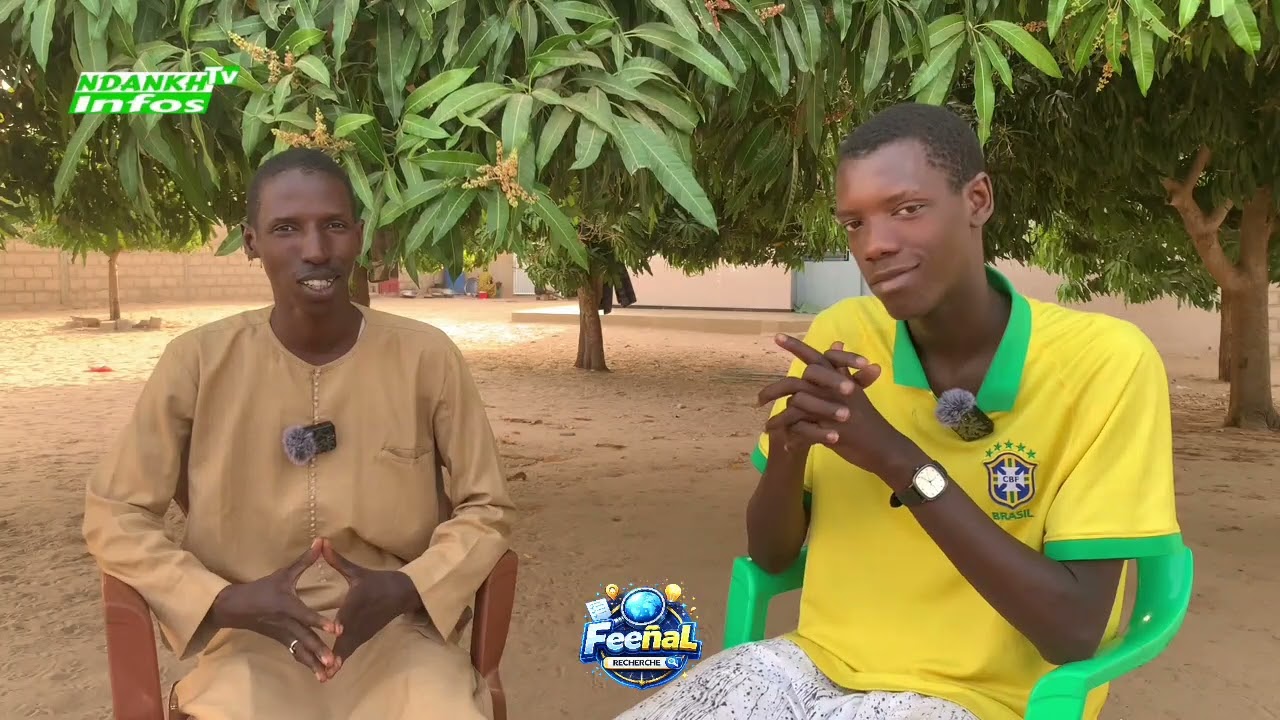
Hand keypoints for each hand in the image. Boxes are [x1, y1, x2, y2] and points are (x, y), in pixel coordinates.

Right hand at [208, 538, 340, 681]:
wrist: (236, 607)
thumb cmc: (262, 588)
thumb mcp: (283, 573)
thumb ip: (305, 560)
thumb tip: (322, 541)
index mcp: (287, 607)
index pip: (306, 616)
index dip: (321, 622)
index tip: (337, 630)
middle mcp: (286, 624)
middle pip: (305, 639)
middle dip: (319, 650)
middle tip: (333, 660)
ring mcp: (283, 635)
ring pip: (301, 651)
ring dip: (314, 663)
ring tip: (328, 675)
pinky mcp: (282, 641)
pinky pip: (296, 654)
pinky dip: (307, 663)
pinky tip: (319, 673)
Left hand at [321, 539, 421, 663]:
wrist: (402, 593)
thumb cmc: (378, 582)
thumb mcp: (357, 571)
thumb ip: (337, 561)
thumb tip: (321, 542)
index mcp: (357, 604)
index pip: (348, 616)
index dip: (342, 625)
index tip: (336, 632)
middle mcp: (360, 621)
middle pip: (346, 640)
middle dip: (335, 655)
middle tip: (324, 671)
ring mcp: (363, 631)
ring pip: (348, 649)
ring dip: (336, 662)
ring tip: (324, 677)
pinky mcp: (364, 637)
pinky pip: (350, 650)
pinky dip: (341, 660)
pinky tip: (330, 672)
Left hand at [758, 335, 910, 478]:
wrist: (884, 446)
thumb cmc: (867, 418)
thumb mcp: (856, 390)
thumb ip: (841, 368)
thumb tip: (836, 342)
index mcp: (840, 379)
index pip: (816, 358)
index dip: (796, 346)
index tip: (776, 337)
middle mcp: (835, 390)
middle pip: (798, 381)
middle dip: (774, 390)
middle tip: (758, 400)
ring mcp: (833, 410)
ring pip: (796, 406)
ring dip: (779, 419)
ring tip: (768, 428)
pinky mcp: (831, 431)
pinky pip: (802, 431)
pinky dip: (792, 438)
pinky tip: (784, 444)